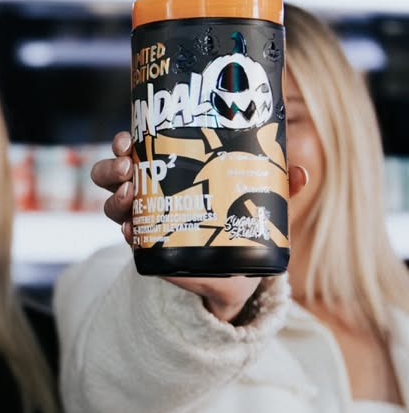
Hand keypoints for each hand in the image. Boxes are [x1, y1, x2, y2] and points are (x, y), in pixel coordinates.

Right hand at [91, 130, 309, 322]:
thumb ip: (277, 182)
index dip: (124, 141)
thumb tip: (300, 170)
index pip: (135, 148)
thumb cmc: (241, 220)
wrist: (237, 273)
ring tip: (130, 194)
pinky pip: (128, 236)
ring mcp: (144, 219)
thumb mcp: (258, 197)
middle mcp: (148, 191)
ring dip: (115, 197)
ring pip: (112, 203)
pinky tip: (131, 230)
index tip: (128, 139)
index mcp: (167, 169)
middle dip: (112, 166)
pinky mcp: (149, 247)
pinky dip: (126, 230)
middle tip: (127, 166)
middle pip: (113, 173)